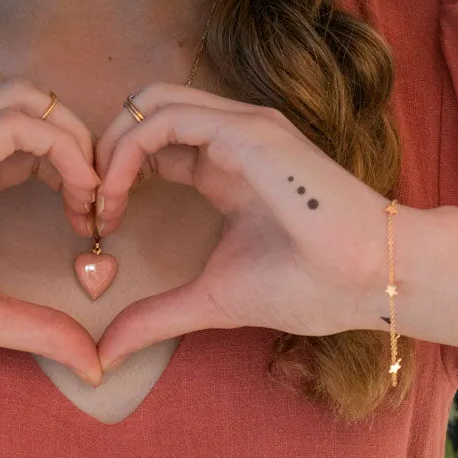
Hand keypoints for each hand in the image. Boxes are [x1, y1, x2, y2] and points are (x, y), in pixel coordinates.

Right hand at [0, 79, 104, 383]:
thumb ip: (38, 328)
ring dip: (76, 141)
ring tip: (92, 198)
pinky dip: (64, 150)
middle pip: (33, 102)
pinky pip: (19, 125)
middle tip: (100, 199)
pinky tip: (78, 195)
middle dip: (81, 141)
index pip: (26, 136)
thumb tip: (93, 365)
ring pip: (29, 100)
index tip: (88, 218)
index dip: (69, 165)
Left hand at [91, 83, 392, 372]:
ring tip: (99, 201)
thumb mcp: (211, 299)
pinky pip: (164, 118)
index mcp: (221, 165)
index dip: (113, 176)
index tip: (96, 225)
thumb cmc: (308, 286)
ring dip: (110, 147)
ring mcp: (239, 127)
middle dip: (103, 151)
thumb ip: (157, 315)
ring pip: (149, 104)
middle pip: (142, 112)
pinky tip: (117, 194)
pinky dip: (127, 149)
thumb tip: (107, 353)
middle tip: (86, 206)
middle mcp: (228, 137)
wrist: (371, 280)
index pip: (150, 144)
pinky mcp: (246, 130)